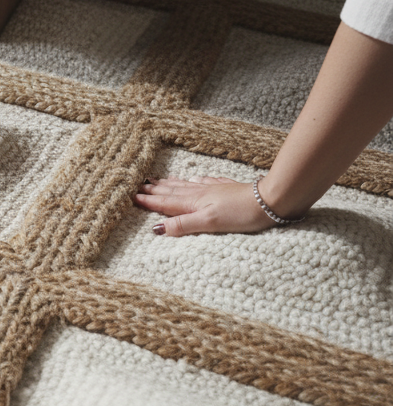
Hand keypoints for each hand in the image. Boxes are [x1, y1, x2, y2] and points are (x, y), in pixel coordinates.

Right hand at [132, 176, 275, 236]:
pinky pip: (206, 182)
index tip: (133, 197)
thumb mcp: (209, 223)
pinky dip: (196, 180)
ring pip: (187, 185)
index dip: (150, 201)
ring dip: (171, 184)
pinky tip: (195, 178)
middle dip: (156, 190)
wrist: (271, 200)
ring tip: (158, 180)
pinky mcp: (228, 188)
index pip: (167, 203)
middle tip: (140, 185)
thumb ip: (183, 224)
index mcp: (194, 203)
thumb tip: (157, 228)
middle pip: (173, 191)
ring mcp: (215, 189)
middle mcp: (201, 194)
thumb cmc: (241, 213)